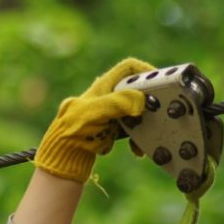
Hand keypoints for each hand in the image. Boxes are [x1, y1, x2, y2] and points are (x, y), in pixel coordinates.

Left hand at [34, 57, 156, 183]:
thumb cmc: (73, 129)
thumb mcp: (95, 112)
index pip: (128, 68)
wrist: (64, 156)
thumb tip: (141, 100)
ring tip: (148, 138)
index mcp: (104, 86)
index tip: (160, 82)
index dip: (145, 70)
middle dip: (149, 104)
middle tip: (159, 115)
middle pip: (137, 91)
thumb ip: (117, 103)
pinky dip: (137, 139)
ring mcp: (111, 114)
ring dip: (145, 125)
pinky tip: (137, 150)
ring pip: (137, 113)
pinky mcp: (112, 130)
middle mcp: (109, 97)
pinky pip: (132, 130)